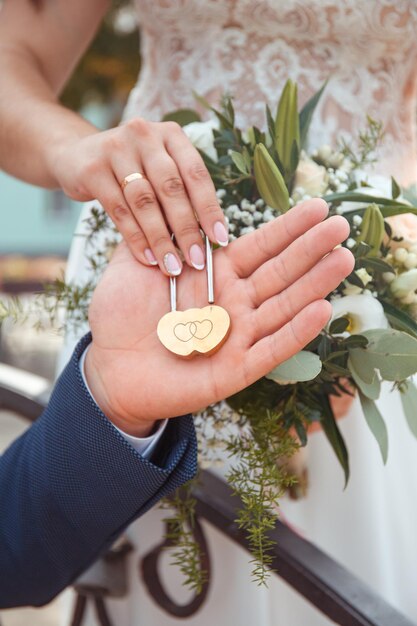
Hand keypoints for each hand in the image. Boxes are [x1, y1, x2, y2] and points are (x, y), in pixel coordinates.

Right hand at [50, 119, 226, 275]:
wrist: (75, 155)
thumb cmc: (129, 170)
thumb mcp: (157, 169)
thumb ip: (180, 192)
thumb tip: (208, 236)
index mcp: (170, 135)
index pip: (196, 174)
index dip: (210, 209)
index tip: (220, 239)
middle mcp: (145, 135)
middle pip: (171, 188)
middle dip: (186, 229)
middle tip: (196, 260)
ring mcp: (116, 148)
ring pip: (144, 201)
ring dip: (161, 238)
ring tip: (172, 265)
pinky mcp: (92, 168)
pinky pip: (118, 209)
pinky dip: (135, 237)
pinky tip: (147, 257)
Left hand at [84, 199, 353, 436]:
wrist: (109, 368)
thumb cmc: (120, 317)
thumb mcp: (130, 266)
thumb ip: (152, 233)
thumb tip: (164, 194)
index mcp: (214, 275)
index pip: (258, 247)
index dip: (288, 228)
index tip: (318, 206)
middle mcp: (233, 303)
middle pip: (279, 272)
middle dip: (311, 248)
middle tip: (342, 226)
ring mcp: (238, 336)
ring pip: (283, 306)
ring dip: (314, 284)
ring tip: (343, 259)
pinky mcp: (236, 369)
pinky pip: (270, 348)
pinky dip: (295, 332)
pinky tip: (321, 311)